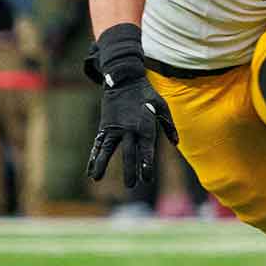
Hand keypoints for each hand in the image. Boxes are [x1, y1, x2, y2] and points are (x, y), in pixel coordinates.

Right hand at [85, 32, 177, 187]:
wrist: (124, 79)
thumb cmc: (146, 94)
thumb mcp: (162, 106)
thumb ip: (169, 125)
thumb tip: (176, 142)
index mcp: (145, 125)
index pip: (146, 149)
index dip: (146, 164)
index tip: (146, 178)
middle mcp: (128, 128)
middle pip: (129, 153)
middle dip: (130, 170)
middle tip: (131, 186)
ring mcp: (114, 127)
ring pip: (107, 149)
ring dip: (102, 164)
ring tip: (97, 179)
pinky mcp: (105, 126)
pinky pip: (98, 144)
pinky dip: (93, 157)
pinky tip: (90, 170)